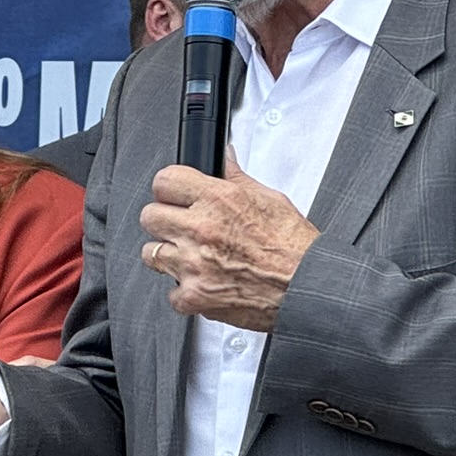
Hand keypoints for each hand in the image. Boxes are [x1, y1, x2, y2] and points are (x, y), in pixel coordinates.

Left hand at [138, 148, 317, 329]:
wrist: (306, 287)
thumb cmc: (295, 248)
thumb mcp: (271, 200)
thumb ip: (237, 179)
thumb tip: (226, 159)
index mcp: (219, 200)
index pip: (165, 181)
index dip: (170, 188)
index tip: (175, 195)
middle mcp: (201, 229)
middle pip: (149, 216)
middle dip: (165, 220)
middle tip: (183, 227)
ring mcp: (193, 265)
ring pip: (151, 253)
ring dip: (170, 255)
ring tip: (193, 257)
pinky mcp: (194, 296)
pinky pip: (171, 291)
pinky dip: (186, 291)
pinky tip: (205, 283)